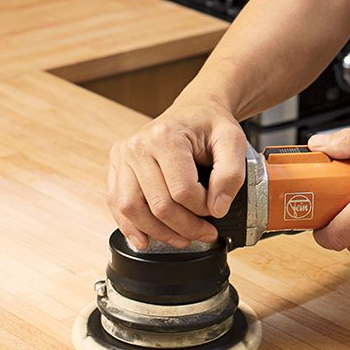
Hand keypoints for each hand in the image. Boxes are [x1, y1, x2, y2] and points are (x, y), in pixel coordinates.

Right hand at [106, 98, 248, 250]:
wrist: (194, 109)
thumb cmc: (210, 124)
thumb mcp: (233, 140)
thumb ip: (231, 174)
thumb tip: (217, 208)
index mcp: (165, 136)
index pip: (182, 191)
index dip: (203, 208)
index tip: (216, 207)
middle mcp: (138, 145)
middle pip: (157, 205)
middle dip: (185, 227)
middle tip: (205, 233)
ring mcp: (123, 156)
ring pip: (131, 209)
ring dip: (157, 233)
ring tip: (180, 240)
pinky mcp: (116, 167)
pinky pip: (116, 204)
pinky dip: (129, 226)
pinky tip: (145, 239)